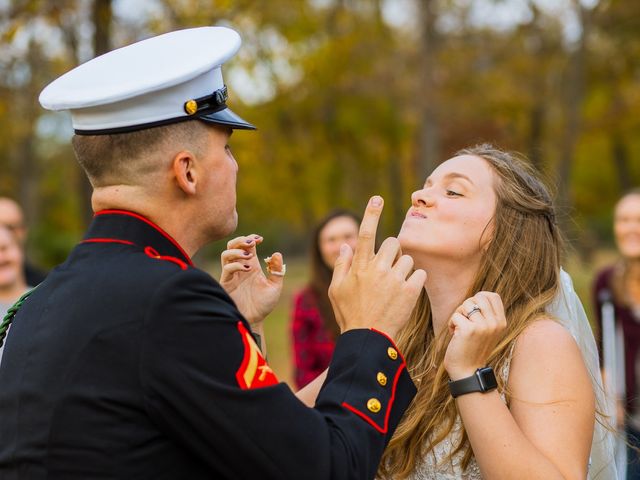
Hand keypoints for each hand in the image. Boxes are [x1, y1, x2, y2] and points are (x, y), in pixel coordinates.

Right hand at [220, 234, 284, 325]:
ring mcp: (232, 275)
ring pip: (226, 254)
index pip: (247, 246)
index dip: (251, 238)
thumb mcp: (275, 286)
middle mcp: (240, 267)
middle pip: (233, 245)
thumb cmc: (264, 304)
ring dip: (237, 250)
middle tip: (252, 242)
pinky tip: (247, 269)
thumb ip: (277, 271)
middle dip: (241, 240)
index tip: (260, 239)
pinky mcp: (226, 283)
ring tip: (249, 255)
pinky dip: (236, 265)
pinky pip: (227, 269)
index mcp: (252, 265)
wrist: (255, 320)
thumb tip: (277, 254)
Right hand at [328, 196, 426, 340]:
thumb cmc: (350, 314)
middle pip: (393, 242)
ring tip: (395, 286)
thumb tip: (344, 245)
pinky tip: (406, 293)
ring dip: (404, 268)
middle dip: (393, 252)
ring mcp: (395, 279)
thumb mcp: (336, 290)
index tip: (377, 198)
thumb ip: (341, 265)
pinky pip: (420, 273)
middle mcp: (378, 269)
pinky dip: (415, 281)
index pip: (364, 233)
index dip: (371, 214)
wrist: (369, 339)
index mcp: (359, 266)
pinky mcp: (411, 291)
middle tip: (388, 268)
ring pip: (408, 259)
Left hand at [444, 292, 506, 379]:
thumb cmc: (473, 348)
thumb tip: (479, 296)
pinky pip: (455, 315)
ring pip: (466, 304)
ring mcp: (483, 326)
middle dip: (467, 305)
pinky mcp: (469, 330)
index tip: (473, 311)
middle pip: (478, 297)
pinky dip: (451, 324)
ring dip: (458, 314)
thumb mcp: (487, 330)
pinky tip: (454, 335)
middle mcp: (495, 323)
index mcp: (502, 322)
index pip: (493, 296)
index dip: (479, 298)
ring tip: (460, 327)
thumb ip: (487, 314)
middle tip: (465, 319)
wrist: (468, 371)